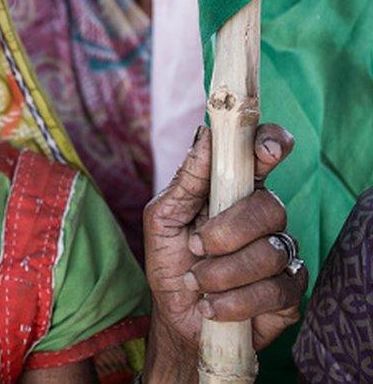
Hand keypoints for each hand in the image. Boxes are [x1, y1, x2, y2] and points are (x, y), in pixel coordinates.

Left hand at [142, 124, 306, 373]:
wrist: (176, 316)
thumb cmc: (171, 261)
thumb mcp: (163, 218)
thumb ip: (186, 181)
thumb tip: (204, 136)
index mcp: (235, 191)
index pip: (265, 155)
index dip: (271, 144)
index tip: (265, 149)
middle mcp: (264, 218)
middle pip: (270, 208)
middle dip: (228, 231)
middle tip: (198, 246)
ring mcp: (281, 254)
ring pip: (272, 252)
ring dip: (223, 272)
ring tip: (198, 281)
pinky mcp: (289, 293)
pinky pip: (275, 290)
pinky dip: (234, 301)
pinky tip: (212, 305)